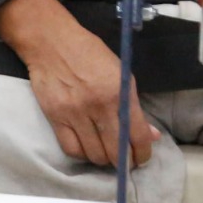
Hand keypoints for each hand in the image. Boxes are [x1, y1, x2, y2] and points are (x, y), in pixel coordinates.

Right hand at [0, 0, 161, 166]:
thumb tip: (152, 135)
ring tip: (104, 152)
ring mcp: (75, 112)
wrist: (51, 41)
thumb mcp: (119, 73)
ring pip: (94, 155)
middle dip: (124, 162)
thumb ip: (134, 106)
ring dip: (103, 159)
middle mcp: (98, 105)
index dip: (142, 155)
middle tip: (124, 160)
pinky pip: (71, 149)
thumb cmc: (89, 53)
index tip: (141, 158)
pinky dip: (82, 154)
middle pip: (116, 152)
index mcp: (119, 92)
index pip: (136, 136)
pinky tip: (86, 147)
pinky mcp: (55, 116)